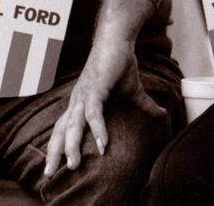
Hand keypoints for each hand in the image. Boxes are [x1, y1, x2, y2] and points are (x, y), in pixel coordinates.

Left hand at [43, 36, 163, 176]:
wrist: (119, 39)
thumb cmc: (121, 63)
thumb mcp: (133, 91)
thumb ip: (144, 106)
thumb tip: (162, 115)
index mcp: (81, 103)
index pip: (64, 129)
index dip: (58, 147)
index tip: (53, 168)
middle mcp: (78, 101)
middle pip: (61, 130)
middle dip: (55, 152)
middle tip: (50, 174)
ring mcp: (85, 94)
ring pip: (73, 124)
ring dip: (71, 145)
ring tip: (73, 164)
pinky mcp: (95, 87)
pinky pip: (93, 112)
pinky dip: (97, 128)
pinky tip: (103, 144)